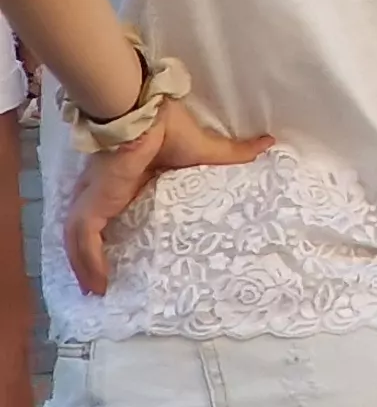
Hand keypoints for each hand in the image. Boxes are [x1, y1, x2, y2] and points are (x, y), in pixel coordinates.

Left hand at [69, 98, 272, 294]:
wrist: (146, 115)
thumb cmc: (170, 128)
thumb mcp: (204, 149)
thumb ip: (232, 153)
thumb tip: (268, 143)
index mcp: (123, 179)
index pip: (110, 209)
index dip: (112, 230)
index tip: (120, 252)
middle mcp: (102, 192)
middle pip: (86, 230)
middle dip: (89, 255)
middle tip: (102, 282)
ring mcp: (93, 199)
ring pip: (78, 240)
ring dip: (84, 266)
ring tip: (97, 291)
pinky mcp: (93, 206)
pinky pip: (83, 242)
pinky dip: (87, 264)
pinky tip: (98, 286)